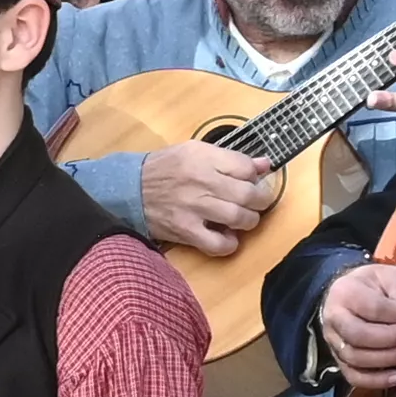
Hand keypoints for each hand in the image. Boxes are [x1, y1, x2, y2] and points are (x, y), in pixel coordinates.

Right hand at [136, 138, 282, 257]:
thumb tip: (265, 164)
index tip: (252, 180)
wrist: (129, 189)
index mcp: (203, 158)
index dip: (255, 175)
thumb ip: (230, 158)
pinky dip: (229, 243)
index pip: (246, 167)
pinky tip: (226, 236)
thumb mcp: (195, 152)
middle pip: (248, 194)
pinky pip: (218, 244)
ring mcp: (194, 208)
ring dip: (249, 220)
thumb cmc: (165, 168)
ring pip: (240, 219)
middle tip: (256, 202)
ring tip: (242, 218)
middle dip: (260, 200)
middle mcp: (201, 182)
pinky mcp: (186, 231)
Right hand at [318, 260, 395, 387]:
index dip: (395, 314)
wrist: (348, 294)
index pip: (370, 308)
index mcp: (345, 292)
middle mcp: (333, 318)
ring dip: (385, 359)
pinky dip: (375, 380)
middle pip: (357, 335)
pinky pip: (352, 376)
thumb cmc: (373, 285)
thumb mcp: (388, 275)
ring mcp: (334, 341)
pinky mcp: (339, 359)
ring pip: (355, 358)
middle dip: (389, 338)